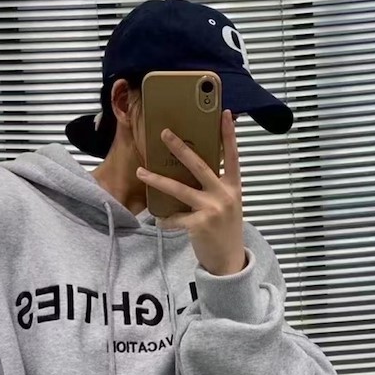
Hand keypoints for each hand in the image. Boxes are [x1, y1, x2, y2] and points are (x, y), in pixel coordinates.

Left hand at [136, 109, 246, 275]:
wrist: (230, 261)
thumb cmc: (225, 230)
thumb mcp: (228, 205)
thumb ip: (216, 187)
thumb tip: (193, 170)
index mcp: (233, 187)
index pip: (232, 156)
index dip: (228, 135)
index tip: (224, 114)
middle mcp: (224, 195)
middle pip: (199, 165)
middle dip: (179, 148)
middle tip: (164, 133)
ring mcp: (212, 209)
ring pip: (179, 189)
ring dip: (157, 180)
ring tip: (141, 172)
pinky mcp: (200, 225)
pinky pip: (174, 217)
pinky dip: (165, 220)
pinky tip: (161, 221)